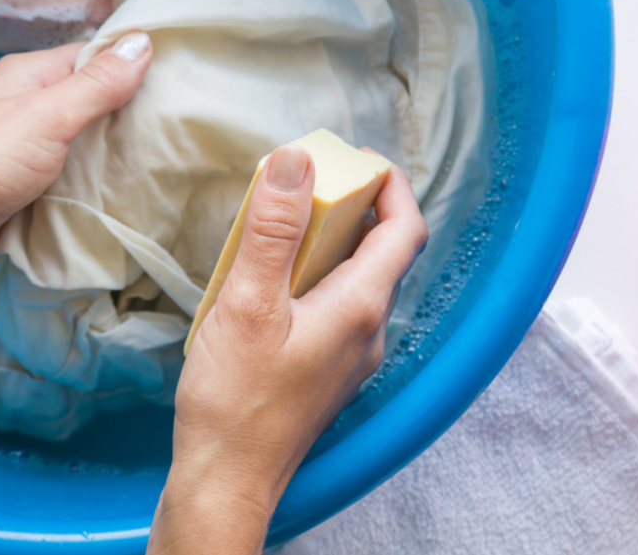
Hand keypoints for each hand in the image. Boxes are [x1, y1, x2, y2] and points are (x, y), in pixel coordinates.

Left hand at [0, 32, 152, 254]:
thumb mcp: (48, 116)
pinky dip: (100, 176)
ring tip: (159, 155)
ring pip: (88, 136)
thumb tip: (141, 41)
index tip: (175, 83)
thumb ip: (96, 84)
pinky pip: (78, 168)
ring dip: (117, 148)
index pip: (94, 57)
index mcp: (30, 75)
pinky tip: (125, 184)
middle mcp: (30, 103)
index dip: (133, 66)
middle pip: (94, 98)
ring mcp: (32, 142)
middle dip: (130, 112)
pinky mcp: (34, 178)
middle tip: (174, 125)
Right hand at [148, 145, 427, 553]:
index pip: (405, 229)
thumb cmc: (237, 399)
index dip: (392, 186)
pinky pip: (342, 305)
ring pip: (362, 279)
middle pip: (385, 251)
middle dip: (359, 206)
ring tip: (288, 222)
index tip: (360, 159)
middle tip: (315, 180)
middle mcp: (371, 328)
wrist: (231, 478)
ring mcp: (356, 352)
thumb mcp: (248, 303)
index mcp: (362, 305)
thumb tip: (297, 162)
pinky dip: (321, 274)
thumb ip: (274, 231)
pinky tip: (277, 278)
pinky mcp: (333, 367)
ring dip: (337, 241)